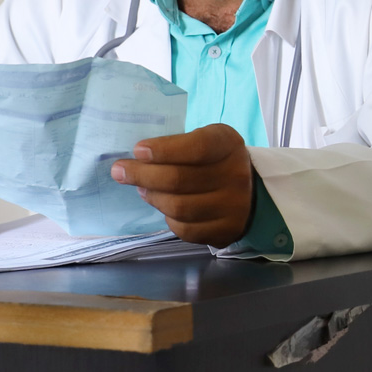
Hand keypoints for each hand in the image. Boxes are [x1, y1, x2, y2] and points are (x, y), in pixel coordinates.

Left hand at [111, 123, 254, 245]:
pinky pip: (186, 229)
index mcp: (228, 145)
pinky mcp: (225, 231)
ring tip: (142, 189)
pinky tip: (163, 206)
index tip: (138, 150)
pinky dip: (168, 218)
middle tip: (120, 171)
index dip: (165, 150)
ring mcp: (233, 207)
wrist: (252, 192)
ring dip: (152, 197)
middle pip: (179, 180)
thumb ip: (178, 144)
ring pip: (179, 207)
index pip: (197, 148)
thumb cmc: (216, 160)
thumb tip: (136, 158)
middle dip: (143, 175)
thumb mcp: (206, 139)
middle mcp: (235, 176)